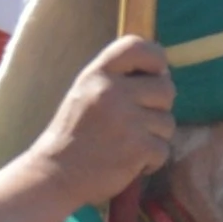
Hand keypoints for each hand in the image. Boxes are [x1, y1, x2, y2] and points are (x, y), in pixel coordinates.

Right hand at [17, 35, 177, 216]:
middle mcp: (112, 92)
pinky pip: (163, 149)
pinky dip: (151, 160)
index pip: (138, 46)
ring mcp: (126, 120)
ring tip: (127, 144)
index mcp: (98, 74)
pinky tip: (130, 162)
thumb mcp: (86, 92)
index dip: (155, 58)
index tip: (154, 74)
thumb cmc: (75, 134)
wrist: (55, 175)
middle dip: (159, 106)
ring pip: (167, 122)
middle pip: (165, 88)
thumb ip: (118, 78)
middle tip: (137, 120)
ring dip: (154, 136)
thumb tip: (163, 72)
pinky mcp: (137, 148)